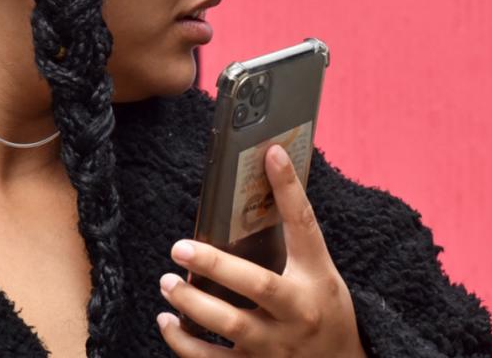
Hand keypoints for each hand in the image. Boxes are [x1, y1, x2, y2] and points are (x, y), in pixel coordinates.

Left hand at [157, 144, 366, 356]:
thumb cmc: (324, 307)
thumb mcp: (318, 269)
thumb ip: (295, 230)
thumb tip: (271, 169)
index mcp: (314, 280)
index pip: (304, 225)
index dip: (288, 188)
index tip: (271, 153)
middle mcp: (297, 314)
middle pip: (257, 286)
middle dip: (215, 265)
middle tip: (179, 247)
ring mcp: (276, 348)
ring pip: (231, 328)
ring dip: (192, 305)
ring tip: (167, 283)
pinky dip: (184, 344)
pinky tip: (167, 322)